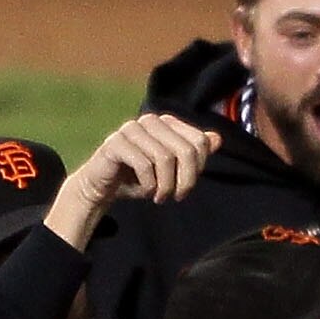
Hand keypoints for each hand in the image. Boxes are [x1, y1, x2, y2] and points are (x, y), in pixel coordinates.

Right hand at [51, 115, 217, 246]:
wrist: (102, 186)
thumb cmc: (138, 178)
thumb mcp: (171, 169)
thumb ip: (193, 154)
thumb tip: (217, 139)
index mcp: (166, 122)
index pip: (199, 142)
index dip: (198, 169)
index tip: (185, 187)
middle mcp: (150, 121)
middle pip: (185, 150)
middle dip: (185, 180)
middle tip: (176, 197)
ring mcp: (131, 129)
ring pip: (165, 159)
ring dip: (165, 186)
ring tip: (159, 197)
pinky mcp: (115, 143)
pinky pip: (143, 164)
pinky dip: (148, 184)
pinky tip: (145, 191)